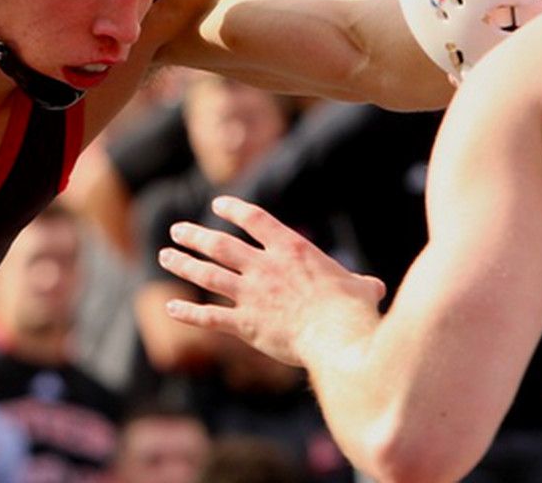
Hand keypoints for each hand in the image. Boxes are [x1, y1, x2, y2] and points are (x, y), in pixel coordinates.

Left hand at [158, 196, 384, 367]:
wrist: (338, 336)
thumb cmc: (353, 311)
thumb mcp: (360, 290)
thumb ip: (361, 286)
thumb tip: (376, 288)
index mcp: (291, 250)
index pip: (256, 220)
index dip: (235, 210)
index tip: (218, 204)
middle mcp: (265, 267)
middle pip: (221, 245)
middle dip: (196, 236)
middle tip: (177, 230)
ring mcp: (252, 295)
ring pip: (208, 275)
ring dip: (184, 264)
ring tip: (165, 255)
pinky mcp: (245, 324)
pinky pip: (210, 317)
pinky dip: (188, 313)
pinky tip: (169, 308)